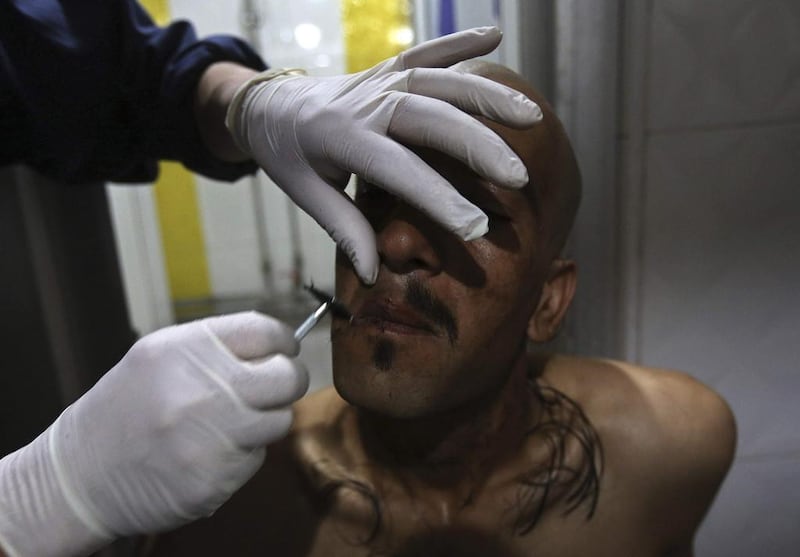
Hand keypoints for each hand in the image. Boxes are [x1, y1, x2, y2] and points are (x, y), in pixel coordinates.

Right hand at [0, 312, 307, 556]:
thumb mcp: (159, 356)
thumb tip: (276, 343)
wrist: (81, 474)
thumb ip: (217, 347)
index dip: (283, 341)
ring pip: (279, 420)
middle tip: (272, 388)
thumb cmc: (126, 408)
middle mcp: (205, 389)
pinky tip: (208, 452)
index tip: (285, 350)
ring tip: (228, 423)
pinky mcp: (216, 478)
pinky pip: (256, 458)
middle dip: (287, 381)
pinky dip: (241, 455)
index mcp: (190, 349)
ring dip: (263, 421)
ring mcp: (213, 437)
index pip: (266, 331)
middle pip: (288, 377)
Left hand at [226, 26, 542, 283]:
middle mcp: (365, 102)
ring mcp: (378, 80)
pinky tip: (495, 35)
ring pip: (438, 81)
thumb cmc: (286, 155)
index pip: (400, 171)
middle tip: (517, 178)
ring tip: (529, 116)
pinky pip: (425, 51)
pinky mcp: (387, 69)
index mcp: (341, 138)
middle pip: (429, 119)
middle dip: (477, 147)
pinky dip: (458, 42)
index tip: (476, 227)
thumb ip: (344, 229)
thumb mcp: (304, 194)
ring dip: (486, 96)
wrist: (266, 104)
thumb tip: (372, 274)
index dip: (439, 200)